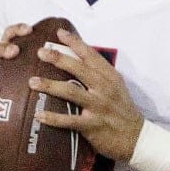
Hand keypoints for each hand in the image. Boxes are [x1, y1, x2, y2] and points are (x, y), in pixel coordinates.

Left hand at [29, 28, 144, 161]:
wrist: (137, 137)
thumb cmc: (122, 110)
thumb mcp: (116, 87)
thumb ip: (99, 74)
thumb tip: (76, 60)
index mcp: (110, 77)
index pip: (91, 55)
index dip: (75, 42)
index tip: (59, 32)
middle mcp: (104, 88)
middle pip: (79, 69)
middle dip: (58, 58)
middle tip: (40, 52)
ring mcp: (98, 106)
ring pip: (71, 92)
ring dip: (50, 85)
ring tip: (32, 81)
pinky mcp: (93, 125)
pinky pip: (69, 120)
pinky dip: (53, 118)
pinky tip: (38, 115)